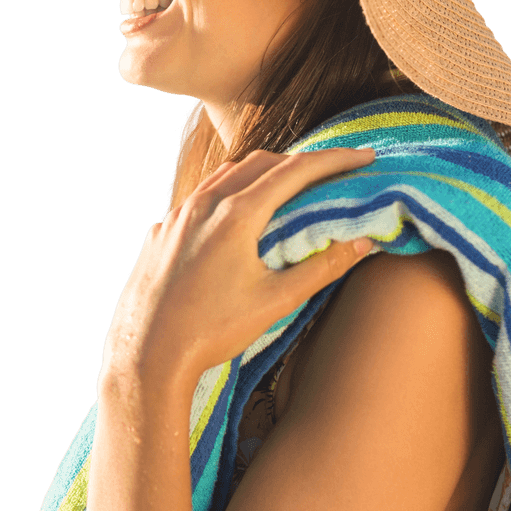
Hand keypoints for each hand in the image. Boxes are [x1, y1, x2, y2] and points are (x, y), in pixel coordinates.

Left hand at [100, 147, 374, 387]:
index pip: (297, 170)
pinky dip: (230, 192)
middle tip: (334, 171)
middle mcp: (204, 203)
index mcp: (237, 214)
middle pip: (263, 162)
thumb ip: (322, 267)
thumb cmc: (212, 331)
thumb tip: (363, 243)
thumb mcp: (276, 301)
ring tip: (290, 187)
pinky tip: (238, 216)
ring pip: (227, 175)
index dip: (335, 159)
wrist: (145, 355)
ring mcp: (178, 215)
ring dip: (264, 173)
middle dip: (302, 161)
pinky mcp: (161, 232)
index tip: (364, 156)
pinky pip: (201, 197)